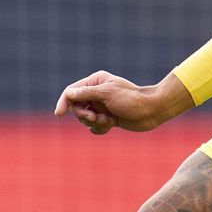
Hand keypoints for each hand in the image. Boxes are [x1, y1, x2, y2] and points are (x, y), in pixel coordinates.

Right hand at [54, 71, 191, 135]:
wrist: (152, 111)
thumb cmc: (131, 99)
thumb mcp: (107, 94)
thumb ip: (86, 94)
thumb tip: (68, 94)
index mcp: (96, 82)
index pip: (72, 92)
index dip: (64, 102)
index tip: (60, 114)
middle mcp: (97, 94)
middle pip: (77, 107)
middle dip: (84, 115)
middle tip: (94, 117)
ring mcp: (102, 107)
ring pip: (85, 119)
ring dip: (94, 122)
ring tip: (108, 120)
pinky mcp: (108, 118)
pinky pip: (95, 127)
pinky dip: (100, 128)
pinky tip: (111, 125)